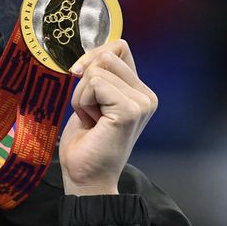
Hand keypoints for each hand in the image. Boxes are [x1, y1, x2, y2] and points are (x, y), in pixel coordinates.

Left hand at [58, 40, 156, 195]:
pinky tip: (91, 122)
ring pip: (97, 70)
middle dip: (85, 80)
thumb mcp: (91, 100)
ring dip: (81, 95)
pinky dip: (82, 102)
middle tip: (88, 111)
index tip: (81, 79)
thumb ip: (98, 76)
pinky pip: (94, 84)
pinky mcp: (130, 110)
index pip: (119, 47)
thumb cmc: (85, 143)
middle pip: (107, 55)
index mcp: (139, 91)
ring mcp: (141, 102)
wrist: (85, 178)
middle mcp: (146, 95)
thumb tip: (91, 54)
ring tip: (90, 119)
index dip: (93, 57)